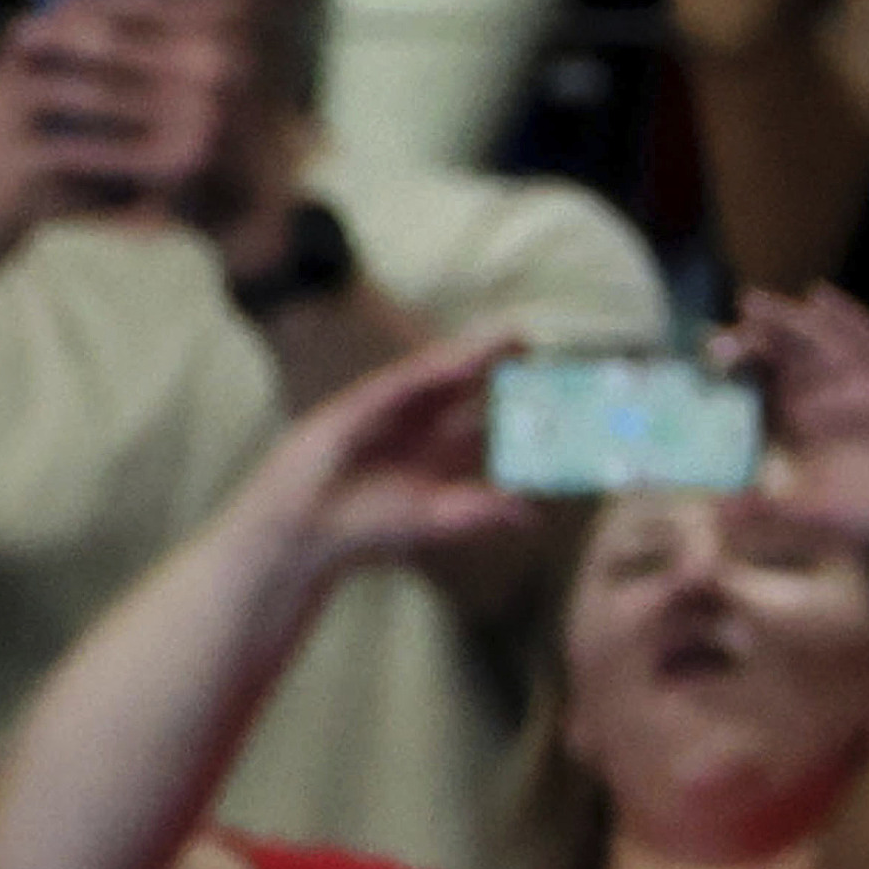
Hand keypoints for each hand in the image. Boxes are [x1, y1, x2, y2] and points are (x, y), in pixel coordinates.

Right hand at [0, 0, 248, 293]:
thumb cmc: (20, 169)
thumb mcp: (62, 114)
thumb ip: (116, 82)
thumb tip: (202, 45)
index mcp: (28, 39)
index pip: (108, 5)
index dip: (174, 5)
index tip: (238, 10)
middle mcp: (9, 64)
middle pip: (102, 42)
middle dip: (172, 52)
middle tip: (232, 65)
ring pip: (92, 98)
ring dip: (159, 110)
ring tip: (214, 126)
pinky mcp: (0, 166)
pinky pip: (78, 160)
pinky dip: (127, 170)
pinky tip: (169, 185)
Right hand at [249, 333, 531, 578]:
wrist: (303, 530)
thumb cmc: (363, 528)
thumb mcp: (433, 520)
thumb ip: (478, 513)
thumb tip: (531, 514)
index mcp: (439, 453)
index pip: (488, 421)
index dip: (522, 407)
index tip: (564, 397)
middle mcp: (419, 427)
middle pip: (470, 389)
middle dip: (503, 369)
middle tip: (542, 351)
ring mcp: (390, 412)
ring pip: (442, 376)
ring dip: (476, 355)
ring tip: (515, 339)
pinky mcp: (361, 405)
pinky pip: (404, 381)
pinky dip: (436, 368)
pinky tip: (465, 359)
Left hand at [721, 285, 868, 551]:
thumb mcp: (816, 515)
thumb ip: (768, 514)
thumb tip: (715, 513)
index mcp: (793, 423)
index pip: (753, 387)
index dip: (729, 370)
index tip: (704, 362)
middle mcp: (820, 396)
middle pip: (778, 356)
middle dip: (751, 337)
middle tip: (719, 329)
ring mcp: (858, 385)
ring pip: (814, 343)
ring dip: (785, 321)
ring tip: (752, 301)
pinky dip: (848, 321)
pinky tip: (823, 297)